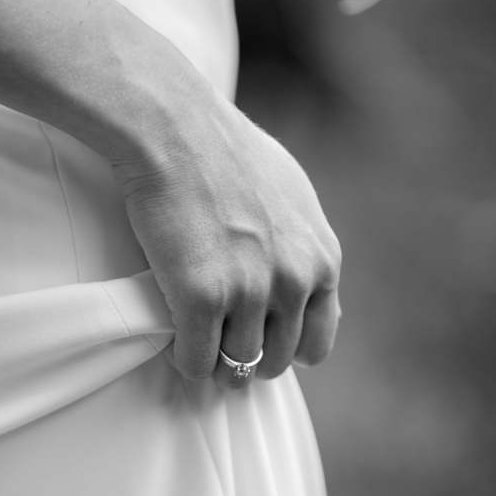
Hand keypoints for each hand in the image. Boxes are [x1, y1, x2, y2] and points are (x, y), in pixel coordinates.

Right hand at [111, 96, 341, 387]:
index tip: (259, 341)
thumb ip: (305, 243)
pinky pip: (196, 360)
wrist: (176, 129)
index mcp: (322, 260)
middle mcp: (294, 282)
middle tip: (220, 350)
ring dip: (214, 365)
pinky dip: (184, 360)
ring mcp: (249, 293)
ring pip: (236, 367)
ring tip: (195, 348)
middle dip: (248, 361)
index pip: (317, 342)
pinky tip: (174, 343)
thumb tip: (309, 275)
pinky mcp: (201, 299)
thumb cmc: (224, 150)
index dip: (285, 348)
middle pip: (275, 360)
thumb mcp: (292, 195)